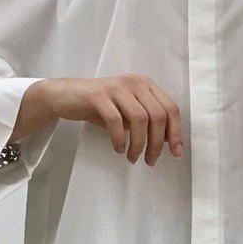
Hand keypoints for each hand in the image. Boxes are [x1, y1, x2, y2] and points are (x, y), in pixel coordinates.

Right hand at [34, 75, 183, 163]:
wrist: (66, 96)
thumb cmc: (101, 107)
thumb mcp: (128, 113)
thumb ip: (148, 122)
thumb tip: (169, 140)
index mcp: (146, 85)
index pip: (171, 108)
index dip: (176, 132)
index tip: (176, 153)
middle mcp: (134, 82)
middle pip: (158, 115)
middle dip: (157, 143)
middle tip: (150, 160)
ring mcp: (116, 87)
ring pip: (140, 119)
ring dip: (139, 144)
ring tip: (133, 157)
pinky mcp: (98, 95)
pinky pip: (116, 121)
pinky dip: (119, 139)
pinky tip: (118, 148)